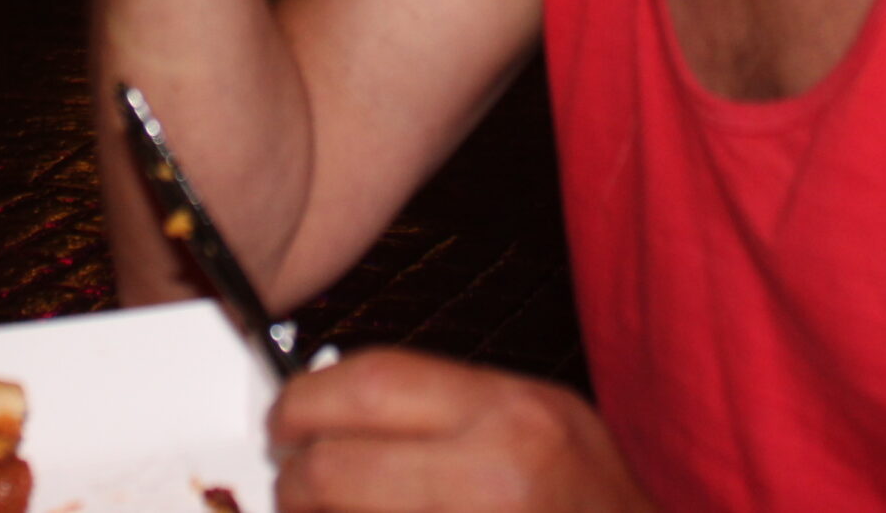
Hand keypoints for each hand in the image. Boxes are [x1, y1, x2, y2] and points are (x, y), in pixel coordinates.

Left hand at [270, 349, 657, 512]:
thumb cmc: (599, 509)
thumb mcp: (548, 423)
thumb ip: (457, 408)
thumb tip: (350, 401)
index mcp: (511, 416)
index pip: (370, 384)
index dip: (306, 400)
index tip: (286, 416)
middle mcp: (494, 474)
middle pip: (335, 464)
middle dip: (294, 474)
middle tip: (289, 479)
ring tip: (320, 511)